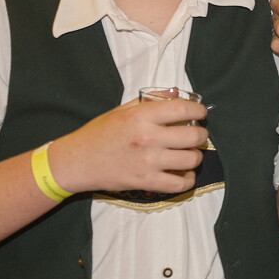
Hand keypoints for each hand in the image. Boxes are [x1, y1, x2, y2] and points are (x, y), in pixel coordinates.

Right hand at [48, 98, 208, 194]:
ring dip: (195, 157)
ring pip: (192, 160)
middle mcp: (148, 138)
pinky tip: (183, 174)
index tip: (200, 114)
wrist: (77, 161)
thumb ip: (151, 101)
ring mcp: (148, 162)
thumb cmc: (99, 133)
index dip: (199, 111)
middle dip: (201, 135)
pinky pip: (180, 184)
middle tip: (196, 135)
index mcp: (141, 116)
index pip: (184, 109)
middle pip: (194, 136)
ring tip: (188, 154)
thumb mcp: (122, 110)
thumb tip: (176, 93)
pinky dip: (187, 179)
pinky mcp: (146, 182)